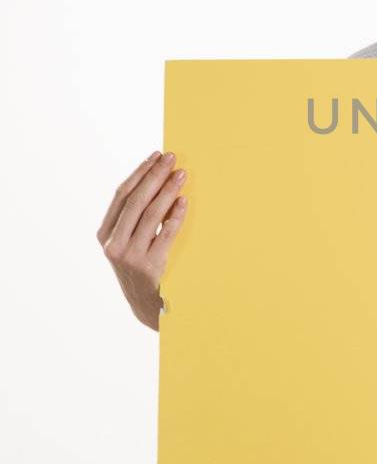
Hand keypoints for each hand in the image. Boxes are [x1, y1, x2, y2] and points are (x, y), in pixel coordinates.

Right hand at [97, 151, 187, 329]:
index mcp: (105, 234)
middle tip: (172, 158)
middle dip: (155, 175)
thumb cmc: (142, 268)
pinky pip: (165, 234)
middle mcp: (113, 244)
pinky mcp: (149, 266)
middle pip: (136, 200)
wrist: (147, 306)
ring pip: (151, 214)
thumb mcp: (129, 243)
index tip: (156, 156)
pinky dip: (176, 215)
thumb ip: (136, 218)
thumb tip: (159, 179)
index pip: (121, 195)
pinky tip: (184, 201)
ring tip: (182, 175)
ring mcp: (129, 256)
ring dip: (168, 190)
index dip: (140, 173)